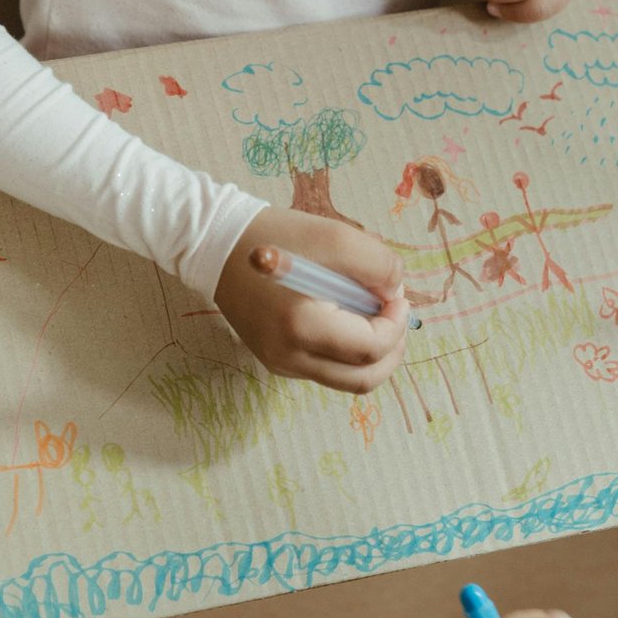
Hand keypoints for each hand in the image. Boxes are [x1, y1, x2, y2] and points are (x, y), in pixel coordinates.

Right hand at [214, 207, 407, 393]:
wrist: (220, 246)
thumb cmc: (279, 237)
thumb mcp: (337, 237)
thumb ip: (379, 266)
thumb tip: (395, 293)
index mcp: (303, 326)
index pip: (371, 349)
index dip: (397, 325)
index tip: (397, 296)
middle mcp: (290, 356)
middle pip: (363, 379)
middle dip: (392, 350)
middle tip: (396, 317)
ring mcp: (281, 363)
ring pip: (346, 380)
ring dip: (372, 354)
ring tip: (374, 317)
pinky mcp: (276, 361)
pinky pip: (325, 369)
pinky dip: (347, 353)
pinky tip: (345, 320)